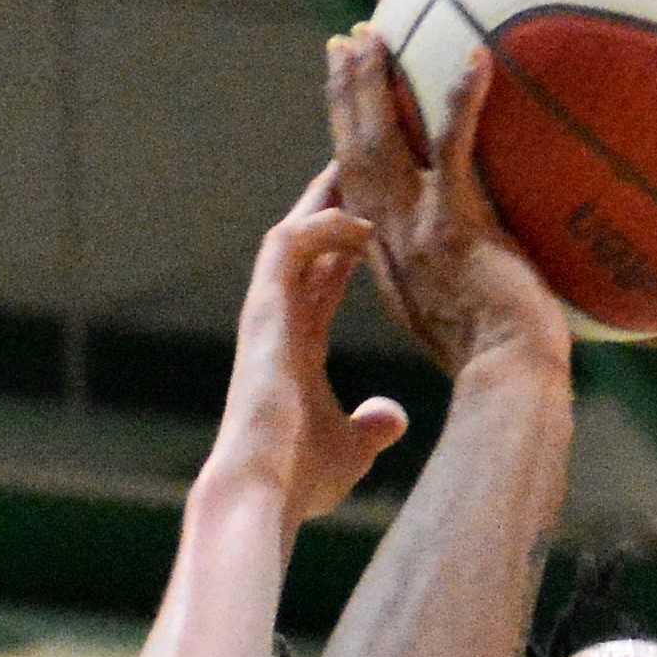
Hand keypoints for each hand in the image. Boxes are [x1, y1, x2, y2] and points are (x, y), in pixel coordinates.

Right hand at [202, 167, 408, 518]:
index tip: (381, 216)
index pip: (325, 280)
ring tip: (359, 167)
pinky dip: (320, 227)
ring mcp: (267, 313)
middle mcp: (278, 322)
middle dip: (334, 203)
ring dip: (324, 200)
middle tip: (369, 164)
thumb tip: (393, 417)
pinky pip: (287, 247)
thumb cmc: (300, 479)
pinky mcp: (263, 312)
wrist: (265, 492)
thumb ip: (370, 427)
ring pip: (292, 233)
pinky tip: (360, 220)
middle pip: (307, 245)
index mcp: (297, 347)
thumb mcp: (351, 448)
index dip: (349, 247)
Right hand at [325, 29, 564, 377]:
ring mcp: (417, 230)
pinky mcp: (454, 225)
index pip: (352, 190)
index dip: (342, 143)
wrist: (508, 383)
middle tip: (343, 43)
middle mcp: (389, 240)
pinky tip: (477, 57)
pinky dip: (463, 100)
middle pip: (352, 153)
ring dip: (372, 83)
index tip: (341, 104)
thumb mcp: (456, 324)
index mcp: (385, 261)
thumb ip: (450, 286)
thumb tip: (480, 272)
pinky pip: (454, 147)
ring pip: (380, 141)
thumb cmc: (498, 367)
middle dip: (343, 95)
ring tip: (371, 33)